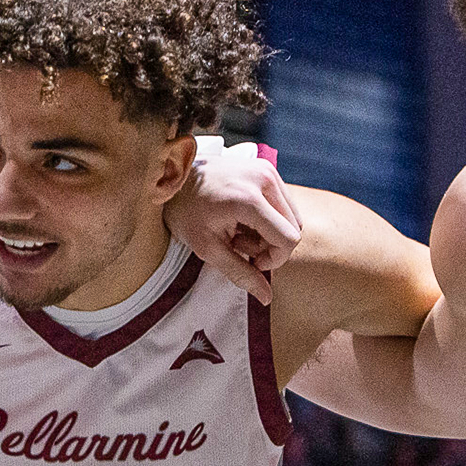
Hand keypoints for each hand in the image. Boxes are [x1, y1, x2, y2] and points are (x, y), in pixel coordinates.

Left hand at [166, 154, 299, 303]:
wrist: (172, 178)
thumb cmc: (185, 213)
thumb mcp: (208, 248)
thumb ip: (240, 273)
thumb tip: (266, 298)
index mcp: (249, 199)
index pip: (288, 238)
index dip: (274, 258)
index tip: (251, 261)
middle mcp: (264, 179)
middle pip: (294, 228)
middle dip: (271, 246)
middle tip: (239, 244)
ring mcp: (267, 170)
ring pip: (291, 217)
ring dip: (271, 232)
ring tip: (239, 231)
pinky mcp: (266, 168)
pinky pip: (283, 203)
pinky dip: (269, 218)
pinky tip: (243, 219)